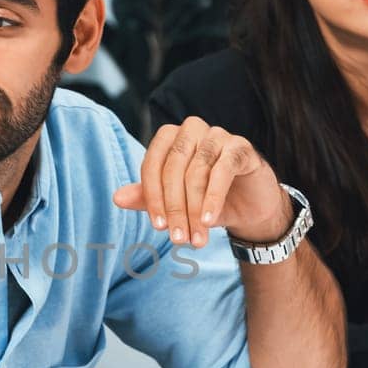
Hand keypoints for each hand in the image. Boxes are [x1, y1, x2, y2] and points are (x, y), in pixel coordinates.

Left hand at [113, 117, 289, 247]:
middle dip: (174, 207)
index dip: (152, 197)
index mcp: (170, 138)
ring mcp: (217, 135)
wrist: (250, 208)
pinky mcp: (240, 147)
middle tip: (178, 238)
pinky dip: (213, 198)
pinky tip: (209, 221)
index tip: (158, 227)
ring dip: (194, 209)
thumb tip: (117, 198)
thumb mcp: (176, 204)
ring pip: (197, 171)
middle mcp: (191, 130)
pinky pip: (222, 170)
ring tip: (196, 238)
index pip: (152, 164)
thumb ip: (147, 198)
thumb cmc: (207, 202)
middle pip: (173, 168)